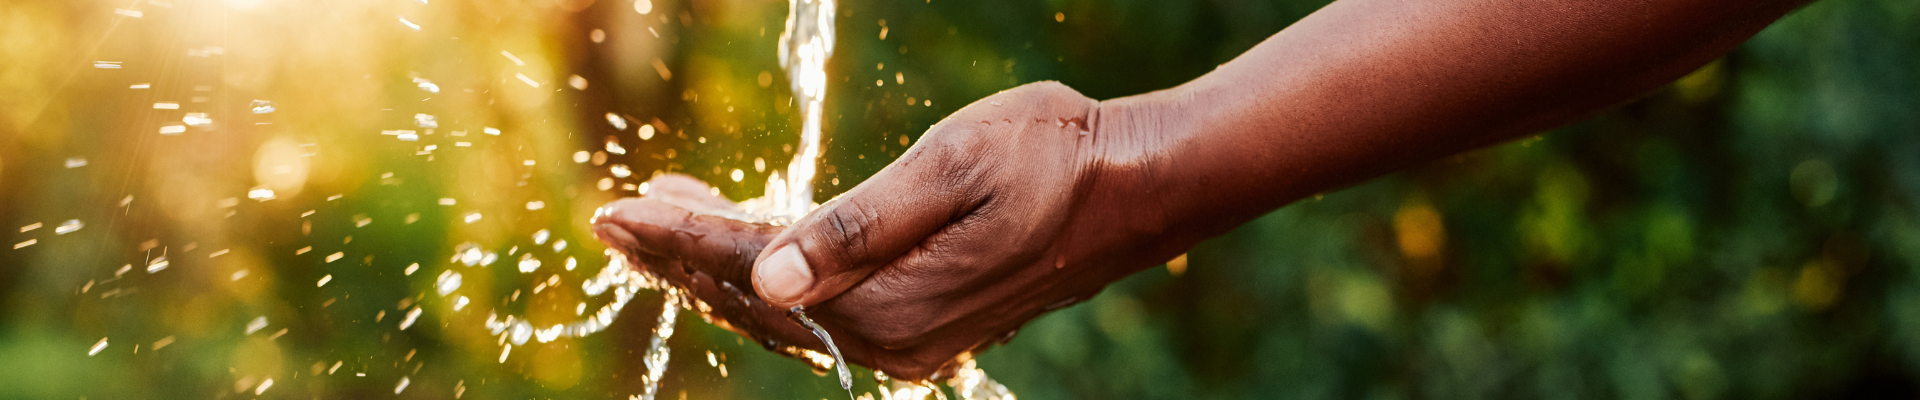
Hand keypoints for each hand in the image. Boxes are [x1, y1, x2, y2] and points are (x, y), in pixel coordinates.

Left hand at [593, 81, 1190, 379]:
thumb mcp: (950, 170)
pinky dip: (766, 271)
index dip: (677, 239)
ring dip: (715, 264)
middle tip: (611, 220)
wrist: (1137, 185)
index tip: (611, 210)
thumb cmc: (1052, 155)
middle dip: (678, 257)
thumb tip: (766, 274)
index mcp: (888, 303)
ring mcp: (906, 338)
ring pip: (780, 306)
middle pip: (751, 300)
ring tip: (658, 224)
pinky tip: (744, 242)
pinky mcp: (921, 321)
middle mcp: (890, 338)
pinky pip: (818, 305)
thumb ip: (855, 226)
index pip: (750, 269)